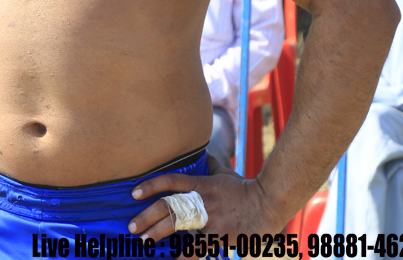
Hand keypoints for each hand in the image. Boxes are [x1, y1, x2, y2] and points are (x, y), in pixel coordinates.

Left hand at [127, 153, 284, 237]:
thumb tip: (200, 153)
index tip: (134, 192)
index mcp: (201, 184)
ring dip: (159, 234)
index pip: (170, 181)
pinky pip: (199, 247)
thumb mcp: (224, 173)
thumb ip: (209, 165)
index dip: (151, 185)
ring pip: (180, 226)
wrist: (270, 202)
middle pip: (169, 206)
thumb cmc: (245, 188)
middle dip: (147, 216)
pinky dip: (185, 256)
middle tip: (132, 226)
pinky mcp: (221, 235)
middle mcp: (202, 200)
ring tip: (144, 241)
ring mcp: (211, 218)